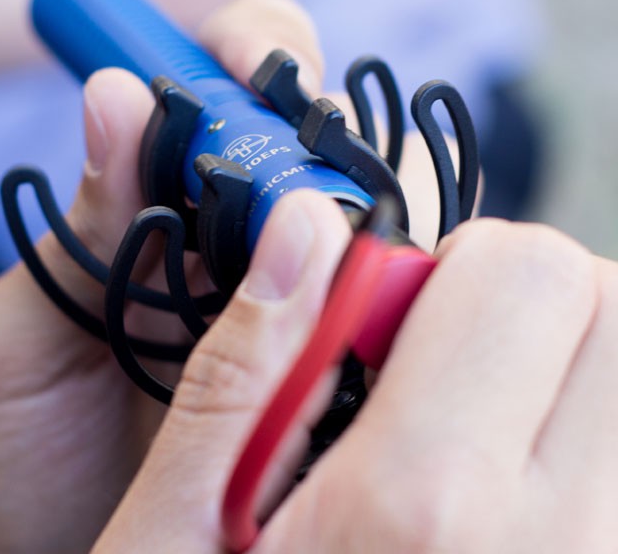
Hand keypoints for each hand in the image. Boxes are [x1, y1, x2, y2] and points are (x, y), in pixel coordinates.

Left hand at [0, 0, 447, 552]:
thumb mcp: (26, 332)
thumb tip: (116, 92)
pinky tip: (374, 296)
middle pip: (312, 128)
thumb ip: (76, 228)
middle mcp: (238, 230)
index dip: (250, 49)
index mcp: (160, 198)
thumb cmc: (36, 447)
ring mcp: (297, 286)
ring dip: (368, 198)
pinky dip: (394, 278)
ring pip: (367, 201)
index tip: (256, 69)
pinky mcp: (338, 350)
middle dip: (321, 119)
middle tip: (304, 162)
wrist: (77, 552)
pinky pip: (386, 291)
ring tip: (338, 238)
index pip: (222, 79)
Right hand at [92, 214, 617, 552]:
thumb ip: (248, 361)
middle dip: (527, 304)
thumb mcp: (176, 530)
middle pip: (615, 308)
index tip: (393, 321)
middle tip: (446, 366)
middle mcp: (564, 549)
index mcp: (422, 509)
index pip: (522, 271)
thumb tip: (305, 227)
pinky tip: (515, 497)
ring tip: (480, 436)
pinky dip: (583, 446)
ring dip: (569, 374)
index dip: (450, 269)